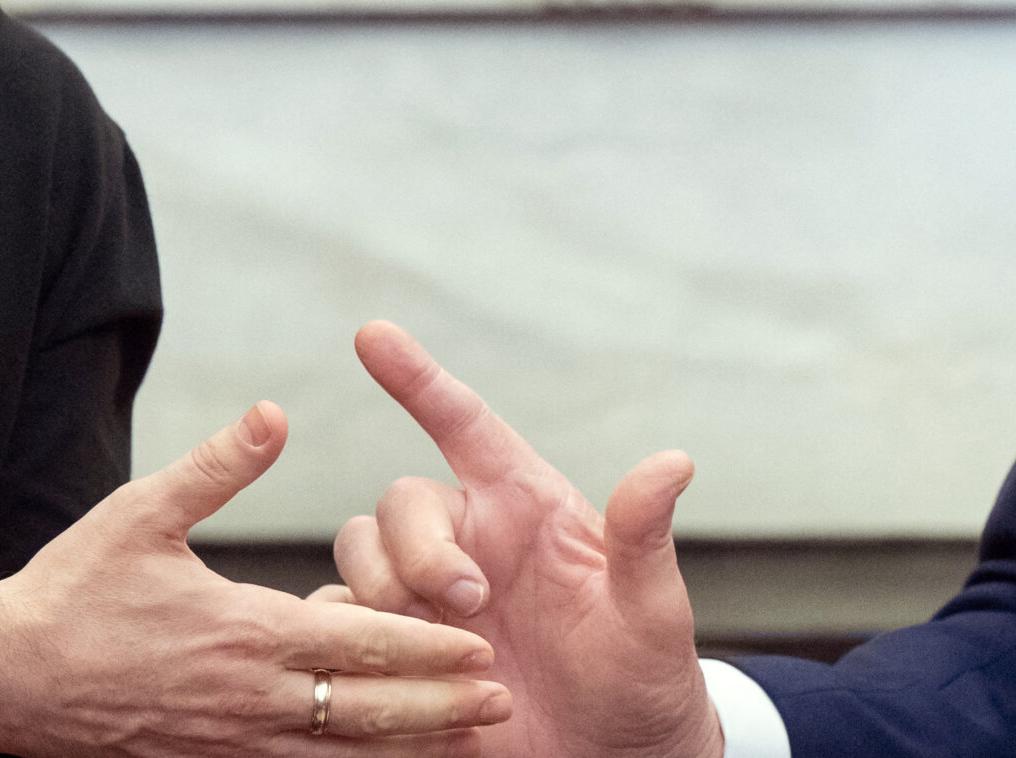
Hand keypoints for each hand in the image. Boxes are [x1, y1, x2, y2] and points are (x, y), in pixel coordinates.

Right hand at [0, 401, 514, 755]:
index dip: (425, 645)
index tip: (479, 639)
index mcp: (246, 632)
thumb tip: (275, 410)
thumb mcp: (142, 514)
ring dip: (405, 748)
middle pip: (366, 712)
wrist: (2, 680)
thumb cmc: (72, 593)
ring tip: (465, 740)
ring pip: (339, 755)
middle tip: (500, 697)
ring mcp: (231, 740)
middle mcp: (250, 697)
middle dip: (439, 706)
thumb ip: (218, 464)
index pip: (358, 643)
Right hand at [332, 323, 724, 757]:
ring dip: (382, 597)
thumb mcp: (652, 613)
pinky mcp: (398, 656)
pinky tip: (400, 681)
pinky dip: (354, 649)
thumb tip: (674, 462)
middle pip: (395, 504)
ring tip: (447, 653)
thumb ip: (645, 538)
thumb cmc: (642, 681)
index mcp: (524, 510)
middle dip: (415, 548)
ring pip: (357, 560)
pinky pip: (340, 630)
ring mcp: (427, 600)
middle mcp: (469, 543)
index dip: (417, 377)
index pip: (462, 423)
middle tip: (468, 603)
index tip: (373, 334)